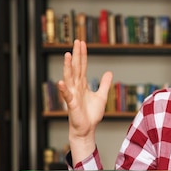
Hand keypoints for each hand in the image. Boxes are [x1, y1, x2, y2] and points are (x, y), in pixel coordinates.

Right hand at [57, 39, 112, 162]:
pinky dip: (63, 89)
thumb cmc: (91, 114)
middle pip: (76, 68)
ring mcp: (73, 95)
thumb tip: (109, 72)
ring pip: (69, 78)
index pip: (82, 66)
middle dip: (77, 55)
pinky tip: (61, 81)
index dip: (82, 55)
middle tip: (77, 41)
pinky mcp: (72, 105)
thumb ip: (104, 84)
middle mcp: (76, 87)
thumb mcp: (102, 97)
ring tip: (68, 55)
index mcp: (82, 84)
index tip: (82, 42)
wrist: (87, 129)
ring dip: (68, 67)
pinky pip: (67, 96)